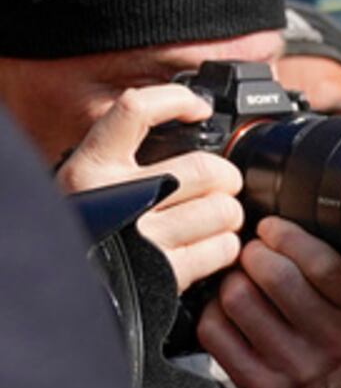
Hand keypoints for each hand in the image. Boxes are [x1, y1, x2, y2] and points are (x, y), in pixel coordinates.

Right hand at [53, 86, 245, 293]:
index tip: (200, 108)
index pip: (134, 110)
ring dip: (230, 215)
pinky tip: (210, 246)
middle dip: (226, 177)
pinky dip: (227, 246)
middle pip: (205, 168)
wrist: (64, 287)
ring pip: (222, 210)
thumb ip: (125, 158)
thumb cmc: (87, 230)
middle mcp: (116, 197)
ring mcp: (142, 237)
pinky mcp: (164, 272)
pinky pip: (222, 248)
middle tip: (222, 184)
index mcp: (92, 167)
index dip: (177, 100)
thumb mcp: (90, 184)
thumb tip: (187, 121)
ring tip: (215, 219)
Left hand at [195, 217, 340, 387]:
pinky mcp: (257, 385)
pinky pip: (216, 331)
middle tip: (252, 252)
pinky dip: (213, 312)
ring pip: (239, 299)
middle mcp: (334, 342)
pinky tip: (228, 312)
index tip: (272, 228)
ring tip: (240, 282)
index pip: (322, 263)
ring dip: (231, 281)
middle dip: (253, 253)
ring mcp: (293, 367)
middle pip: (275, 276)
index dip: (287, 236)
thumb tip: (335, 213)